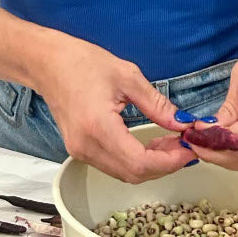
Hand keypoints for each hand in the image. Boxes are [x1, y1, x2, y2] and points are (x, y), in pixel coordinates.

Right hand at [35, 38, 195, 182]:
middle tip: (186, 146)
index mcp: (99, 127)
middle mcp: (86, 147)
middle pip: (133, 174)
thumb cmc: (83, 62)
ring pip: (124, 173)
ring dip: (151, 164)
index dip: (169, 162)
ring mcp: (80, 151)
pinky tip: (150, 145)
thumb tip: (183, 123)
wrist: (46, 62)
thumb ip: (157, 104)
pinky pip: (113, 165)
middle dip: (164, 165)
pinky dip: (135, 161)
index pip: (140, 162)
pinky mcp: (79, 150)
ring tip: (172, 144)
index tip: (190, 150)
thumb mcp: (127, 76)